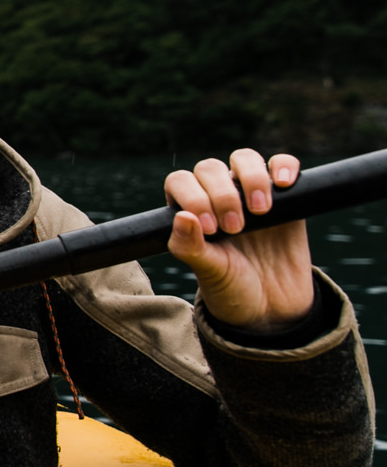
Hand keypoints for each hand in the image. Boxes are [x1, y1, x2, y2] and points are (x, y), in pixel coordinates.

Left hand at [164, 149, 315, 333]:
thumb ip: (190, 247)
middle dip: (222, 194)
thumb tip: (182, 216)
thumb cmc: (232, 288)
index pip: (181, 181)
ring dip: (250, 177)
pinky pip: (283, 164)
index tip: (210, 229)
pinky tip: (283, 183)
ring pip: (244, 159)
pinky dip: (283, 165)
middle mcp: (217, 196)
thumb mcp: (209, 272)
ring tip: (259, 210)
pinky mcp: (286, 198)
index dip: (193, 197)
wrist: (275, 308)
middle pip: (210, 168)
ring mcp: (251, 193)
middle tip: (235, 228)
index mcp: (190, 211)